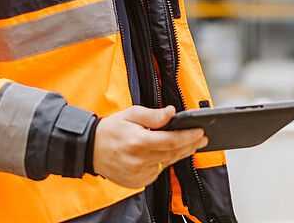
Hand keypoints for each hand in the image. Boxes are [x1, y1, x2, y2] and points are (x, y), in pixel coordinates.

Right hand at [91, 105, 206, 188]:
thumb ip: (153, 115)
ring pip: (168, 162)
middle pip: (174, 153)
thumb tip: (172, 112)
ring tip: (192, 144)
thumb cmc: (111, 129)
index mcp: (138, 142)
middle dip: (191, 144)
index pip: (172, 141)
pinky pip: (158, 171)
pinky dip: (166, 161)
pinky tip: (170, 153)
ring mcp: (138, 174)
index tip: (201, 131)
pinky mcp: (137, 181)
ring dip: (181, 153)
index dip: (189, 136)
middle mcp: (139, 161)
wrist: (90, 149)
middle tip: (203, 138)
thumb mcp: (131, 114)